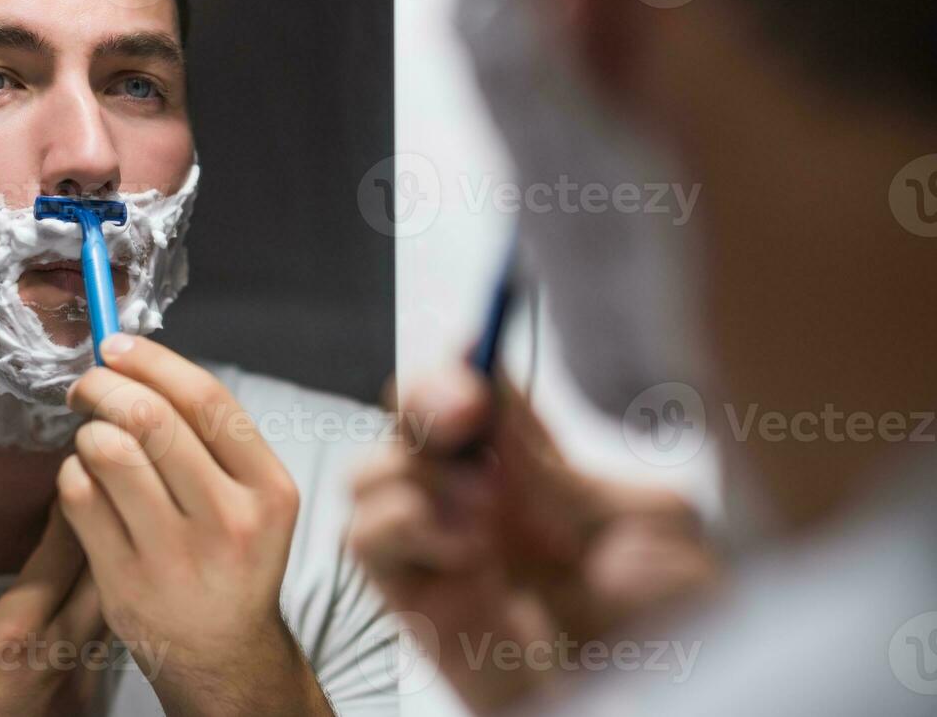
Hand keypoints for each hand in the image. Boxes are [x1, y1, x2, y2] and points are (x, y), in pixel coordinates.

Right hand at [0, 506, 109, 716]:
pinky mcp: (86, 705)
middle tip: (101, 492)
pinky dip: (108, 610)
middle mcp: (59, 656)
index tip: (73, 475)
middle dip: (107, 529)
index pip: (60, 556)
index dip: (71, 510)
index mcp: (13, 635)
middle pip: (105, 575)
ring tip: (110, 532)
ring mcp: (79, 684)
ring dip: (113, 569)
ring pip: (115, 609)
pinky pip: (109, 643)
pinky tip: (102, 590)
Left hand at [60, 334, 330, 716]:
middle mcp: (228, 521)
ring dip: (87, 432)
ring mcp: (175, 555)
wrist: (223, 653)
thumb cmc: (230, 555)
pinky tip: (84, 482)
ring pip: (108, 452)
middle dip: (104, 386)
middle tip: (87, 387)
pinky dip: (70, 474)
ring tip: (92, 440)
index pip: (206, 399)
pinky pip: (77, 498)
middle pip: (151, 418)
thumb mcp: (254, 497)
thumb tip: (139, 360)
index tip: (115, 346)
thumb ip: (212, 436)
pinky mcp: (124, 582)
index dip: (151, 360)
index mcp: (267, 488)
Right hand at [348, 365, 717, 713]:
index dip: (471, 360)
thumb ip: (572, 465)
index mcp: (539, 473)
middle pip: (408, 413)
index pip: (481, 388)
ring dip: (416, 471)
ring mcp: (440, 548)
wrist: (645, 705)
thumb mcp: (652, 527)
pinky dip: (401, 524)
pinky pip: (364, 537)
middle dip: (429, 395)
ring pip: (368, 470)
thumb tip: (499, 402)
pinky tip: (465, 550)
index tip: (481, 352)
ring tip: (482, 509)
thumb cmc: (669, 633)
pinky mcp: (412, 600)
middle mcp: (478, 500)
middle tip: (468, 413)